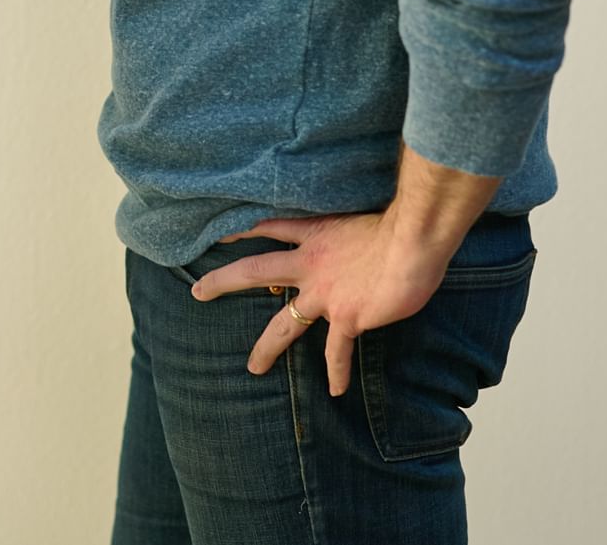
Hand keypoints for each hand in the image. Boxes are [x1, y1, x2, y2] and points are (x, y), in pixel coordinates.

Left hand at [188, 211, 450, 395]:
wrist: (410, 244)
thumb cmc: (401, 224)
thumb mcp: (367, 214)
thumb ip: (357, 227)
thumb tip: (369, 230)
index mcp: (316, 233)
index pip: (270, 227)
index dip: (245, 229)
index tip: (222, 234)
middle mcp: (311, 264)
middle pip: (254, 271)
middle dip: (223, 282)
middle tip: (197, 292)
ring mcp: (324, 294)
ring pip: (284, 324)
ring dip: (267, 347)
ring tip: (253, 367)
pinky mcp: (346, 318)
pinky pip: (336, 352)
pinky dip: (336, 372)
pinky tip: (334, 391)